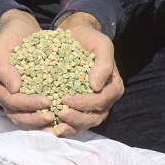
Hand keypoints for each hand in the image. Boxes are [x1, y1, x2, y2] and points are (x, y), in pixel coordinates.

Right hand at [0, 10, 56, 128]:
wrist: (20, 30)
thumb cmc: (9, 38)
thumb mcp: (1, 47)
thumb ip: (3, 67)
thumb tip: (14, 89)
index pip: (10, 101)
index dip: (27, 104)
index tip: (46, 101)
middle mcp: (7, 96)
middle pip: (18, 115)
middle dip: (35, 118)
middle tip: (53, 117)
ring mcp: (19, 98)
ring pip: (28, 118)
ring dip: (42, 122)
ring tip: (59, 122)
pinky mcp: (32, 96)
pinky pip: (39, 111)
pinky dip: (50, 116)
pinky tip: (64, 118)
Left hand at [53, 12, 123, 136]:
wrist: (76, 37)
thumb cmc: (90, 39)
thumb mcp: (101, 44)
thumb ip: (104, 63)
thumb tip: (96, 86)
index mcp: (113, 87)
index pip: (103, 100)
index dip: (86, 103)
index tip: (66, 99)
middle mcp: (105, 100)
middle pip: (96, 116)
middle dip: (79, 118)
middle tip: (60, 114)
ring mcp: (92, 106)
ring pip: (86, 123)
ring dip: (72, 126)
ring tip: (56, 126)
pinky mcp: (78, 107)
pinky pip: (74, 122)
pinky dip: (64, 127)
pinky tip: (51, 128)